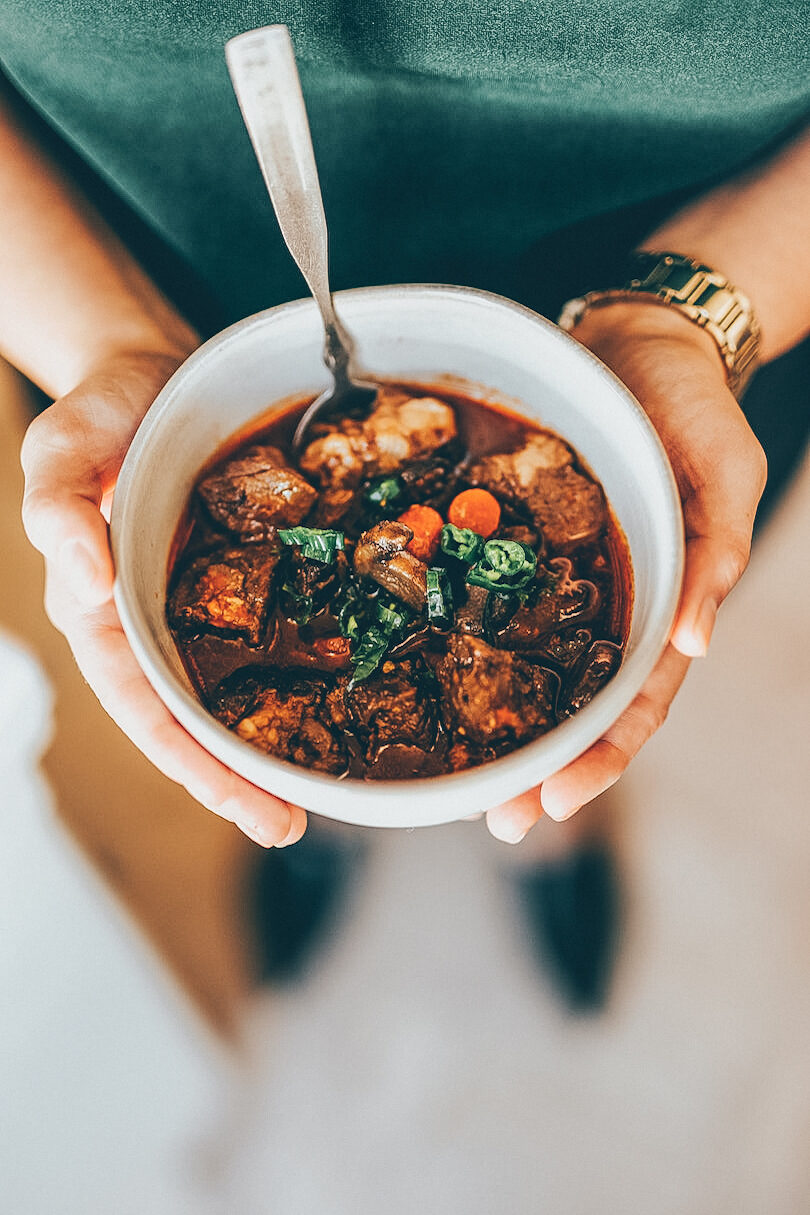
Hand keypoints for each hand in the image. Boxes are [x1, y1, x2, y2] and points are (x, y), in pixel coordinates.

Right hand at [21, 349, 307, 847]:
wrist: (147, 372)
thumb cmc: (99, 412)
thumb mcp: (63, 445)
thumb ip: (57, 506)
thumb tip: (84, 581)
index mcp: (102, 611)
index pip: (145, 707)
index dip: (191, 764)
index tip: (244, 806)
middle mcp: (147, 622)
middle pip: (189, 720)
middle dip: (233, 779)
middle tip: (290, 825)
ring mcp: (190, 606)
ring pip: (225, 693)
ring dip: (263, 745)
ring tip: (319, 791)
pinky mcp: (230, 579)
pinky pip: (258, 640)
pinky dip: (285, 680)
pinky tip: (331, 703)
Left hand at [487, 302, 766, 842]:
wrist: (639, 342)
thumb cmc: (694, 406)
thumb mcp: (728, 470)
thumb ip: (719, 552)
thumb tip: (695, 643)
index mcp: (665, 602)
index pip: (637, 699)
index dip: (601, 755)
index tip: (557, 801)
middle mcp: (611, 605)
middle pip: (580, 705)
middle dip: (544, 768)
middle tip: (498, 818)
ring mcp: (566, 581)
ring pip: (534, 670)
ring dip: (505, 727)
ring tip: (463, 782)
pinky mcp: (522, 546)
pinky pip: (493, 603)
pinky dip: (470, 645)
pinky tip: (431, 677)